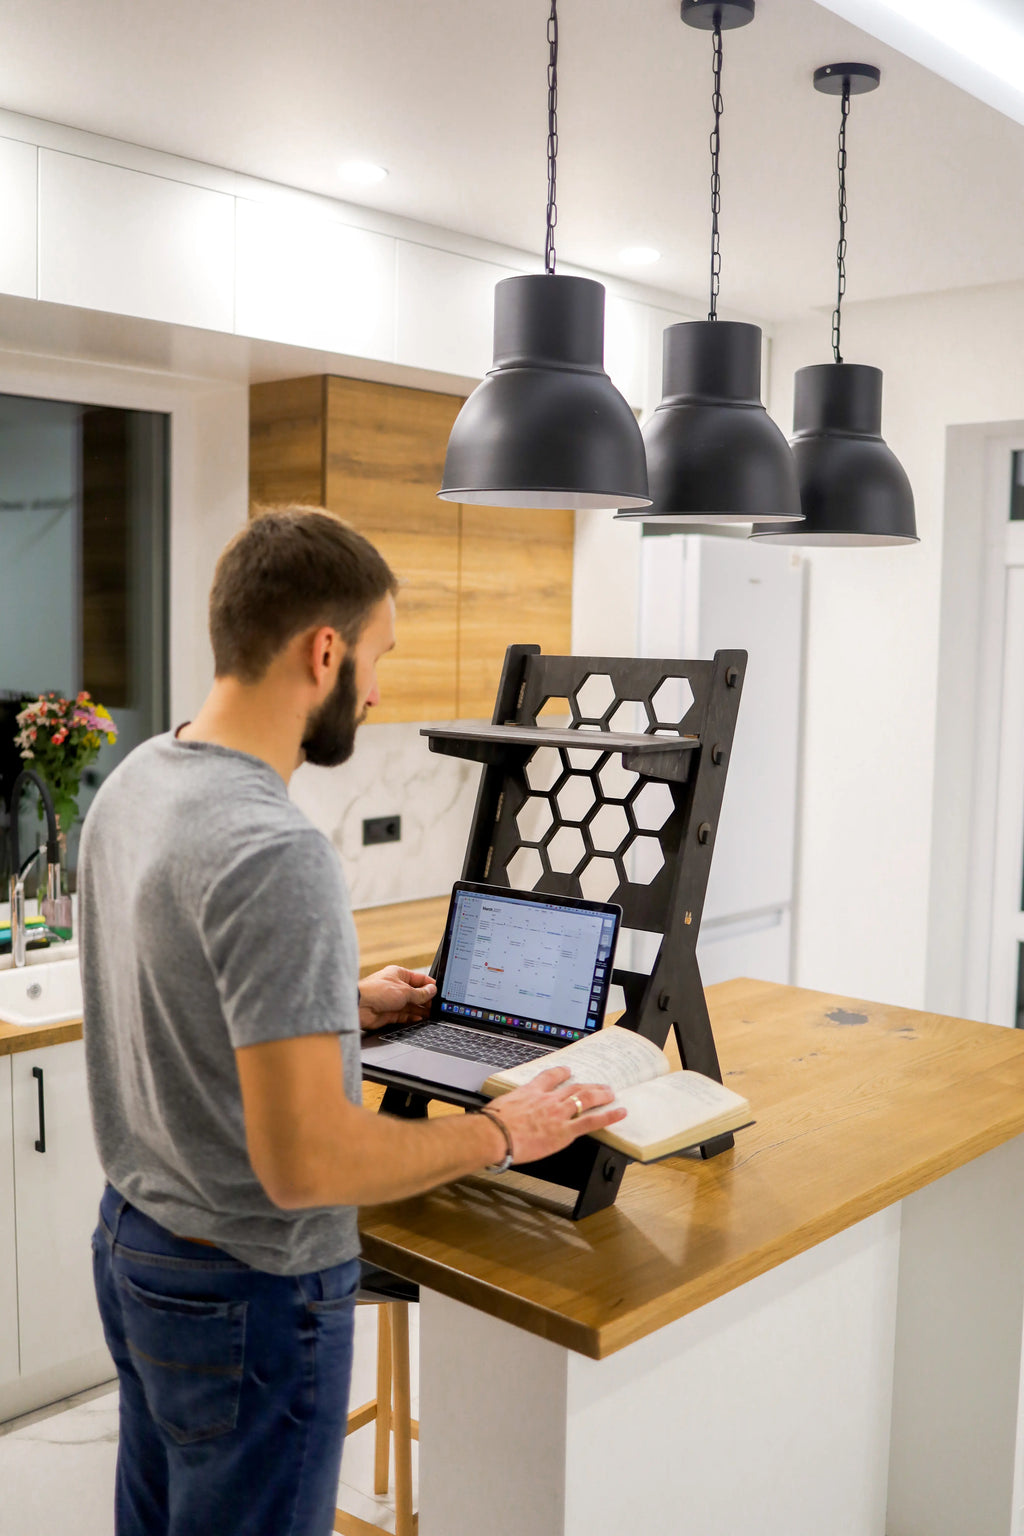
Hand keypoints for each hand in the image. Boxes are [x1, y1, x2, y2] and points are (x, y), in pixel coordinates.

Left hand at [359, 966, 435, 1030]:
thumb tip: (432, 990)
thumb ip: (420, 993)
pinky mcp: (389, 1013)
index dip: (430, 985)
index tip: (439, 992)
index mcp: (399, 974)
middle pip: (416, 993)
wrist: (359, 1006)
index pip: (419, 979)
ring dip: (421, 1010)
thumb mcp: (404, 991)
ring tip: (432, 1015)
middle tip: (437, 1006)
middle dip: (426, 1000)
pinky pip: (404, 1016)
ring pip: (411, 1006)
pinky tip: (420, 1019)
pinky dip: (412, 1017)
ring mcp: (392, 1001)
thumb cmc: (377, 991)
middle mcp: (396, 987)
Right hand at [485, 1066, 626, 1164]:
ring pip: (585, 1099)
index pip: (548, 1077)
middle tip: (599, 1084)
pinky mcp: (565, 1131)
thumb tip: (497, 1115)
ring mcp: (558, 1114)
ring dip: (601, 1095)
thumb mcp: (497, 1108)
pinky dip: (608, 1116)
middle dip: (588, 1085)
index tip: (567, 1071)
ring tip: (611, 1093)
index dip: (560, 1073)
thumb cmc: (491, 1124)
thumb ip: (504, 1109)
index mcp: (529, 1092)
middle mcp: (547, 1100)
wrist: (494, 1134)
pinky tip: (619, 1112)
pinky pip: (592, 1121)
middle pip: (573, 1087)